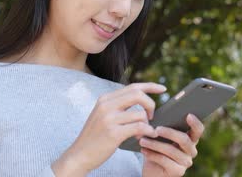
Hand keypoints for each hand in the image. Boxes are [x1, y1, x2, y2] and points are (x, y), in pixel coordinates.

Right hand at [51, 83, 165, 175]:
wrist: (79, 155)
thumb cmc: (95, 137)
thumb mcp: (103, 116)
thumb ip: (119, 106)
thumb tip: (142, 101)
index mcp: (105, 99)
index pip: (132, 86)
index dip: (150, 86)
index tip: (162, 89)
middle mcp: (106, 105)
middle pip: (138, 94)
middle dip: (151, 104)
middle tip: (151, 116)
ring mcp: (109, 119)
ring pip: (140, 114)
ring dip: (147, 124)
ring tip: (143, 132)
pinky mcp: (113, 133)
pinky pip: (139, 127)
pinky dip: (147, 131)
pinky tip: (147, 136)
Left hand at [140, 114, 204, 176]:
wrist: (152, 169)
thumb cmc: (157, 147)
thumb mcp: (160, 136)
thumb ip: (164, 126)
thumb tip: (159, 117)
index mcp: (190, 138)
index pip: (198, 130)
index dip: (195, 123)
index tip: (188, 115)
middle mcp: (191, 151)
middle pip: (184, 140)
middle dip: (169, 132)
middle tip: (155, 129)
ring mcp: (186, 162)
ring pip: (171, 150)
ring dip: (155, 144)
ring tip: (142, 140)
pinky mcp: (178, 172)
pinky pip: (164, 160)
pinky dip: (152, 154)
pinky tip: (144, 150)